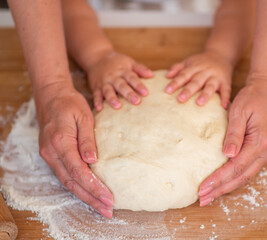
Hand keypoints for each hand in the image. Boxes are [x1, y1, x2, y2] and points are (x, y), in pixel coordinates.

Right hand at [36, 82, 113, 217]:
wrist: (51, 95)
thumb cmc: (70, 103)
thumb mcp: (84, 117)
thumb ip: (87, 140)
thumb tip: (92, 162)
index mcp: (60, 142)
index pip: (78, 171)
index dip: (93, 187)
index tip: (108, 197)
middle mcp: (51, 152)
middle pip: (72, 182)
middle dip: (90, 198)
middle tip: (107, 210)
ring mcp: (49, 155)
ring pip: (67, 182)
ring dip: (84, 196)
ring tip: (101, 207)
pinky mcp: (51, 155)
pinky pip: (65, 175)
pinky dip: (77, 187)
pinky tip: (89, 193)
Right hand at [87, 51, 152, 110]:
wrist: (97, 57)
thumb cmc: (117, 62)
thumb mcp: (129, 62)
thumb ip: (140, 68)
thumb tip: (152, 75)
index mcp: (123, 71)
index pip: (132, 78)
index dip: (138, 85)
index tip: (145, 93)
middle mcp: (113, 77)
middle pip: (121, 85)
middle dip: (128, 94)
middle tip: (136, 101)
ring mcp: (104, 82)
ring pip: (108, 91)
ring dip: (112, 99)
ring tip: (118, 106)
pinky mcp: (96, 87)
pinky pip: (96, 94)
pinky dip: (97, 101)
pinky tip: (99, 109)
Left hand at [165, 50, 232, 108]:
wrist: (221, 54)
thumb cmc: (201, 62)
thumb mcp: (189, 61)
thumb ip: (178, 68)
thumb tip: (166, 76)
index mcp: (194, 67)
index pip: (183, 75)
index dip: (175, 83)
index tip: (167, 91)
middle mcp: (205, 72)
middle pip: (195, 82)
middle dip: (188, 90)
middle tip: (180, 99)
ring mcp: (216, 77)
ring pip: (210, 86)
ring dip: (205, 94)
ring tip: (199, 103)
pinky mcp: (225, 82)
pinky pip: (226, 90)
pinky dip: (225, 98)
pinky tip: (224, 106)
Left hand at [198, 74, 266, 205]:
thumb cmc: (253, 97)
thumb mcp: (240, 111)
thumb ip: (233, 134)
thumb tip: (227, 155)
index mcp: (260, 142)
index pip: (235, 168)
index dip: (218, 180)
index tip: (202, 188)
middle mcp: (266, 152)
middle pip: (241, 178)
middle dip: (220, 190)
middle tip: (202, 199)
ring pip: (245, 176)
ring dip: (227, 187)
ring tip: (210, 196)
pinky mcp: (264, 150)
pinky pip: (248, 169)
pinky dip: (234, 178)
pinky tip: (223, 183)